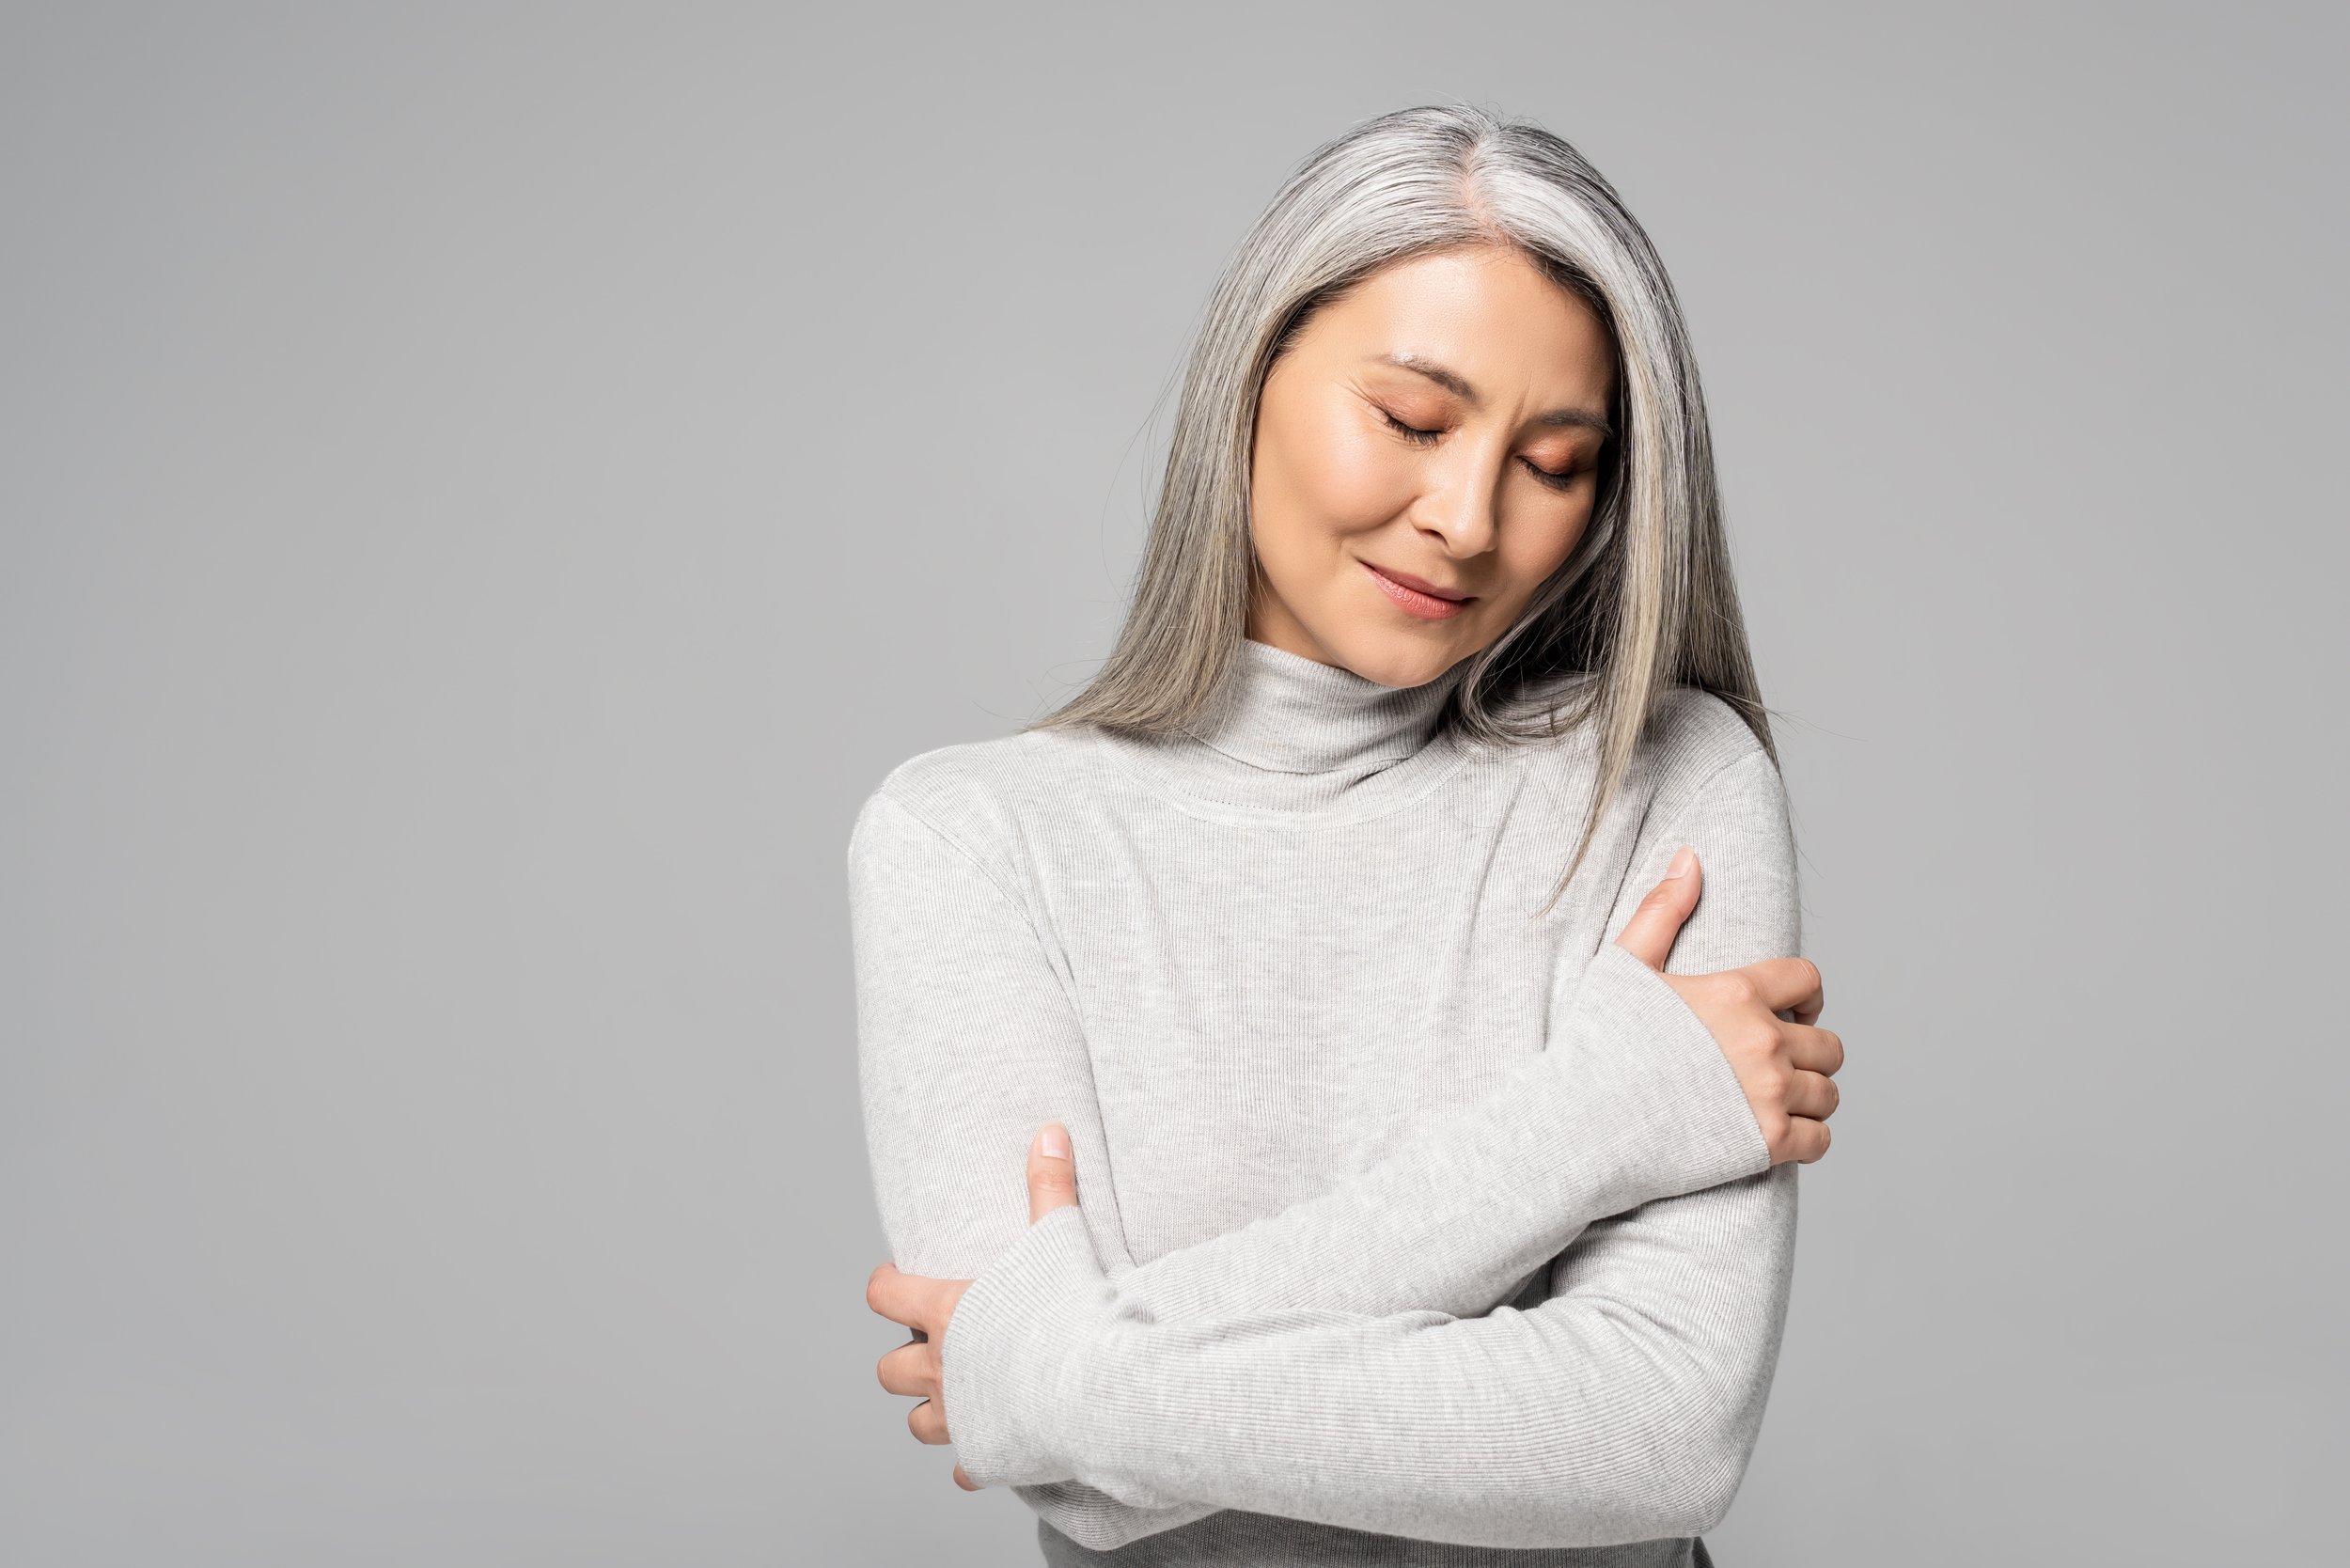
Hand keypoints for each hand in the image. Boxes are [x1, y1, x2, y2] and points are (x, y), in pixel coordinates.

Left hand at [867, 1121, 1080, 1490]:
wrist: (1097, 1391)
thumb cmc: (1072, 1311)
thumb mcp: (1059, 1237)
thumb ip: (1049, 1186)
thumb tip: (1050, 1130)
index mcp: (946, 1312)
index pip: (883, 1295)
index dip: (885, 1285)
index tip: (895, 1280)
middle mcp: (940, 1369)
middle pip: (889, 1370)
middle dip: (904, 1358)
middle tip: (933, 1345)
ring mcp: (960, 1419)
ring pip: (916, 1424)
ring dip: (930, 1410)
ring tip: (958, 1398)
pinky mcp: (985, 1458)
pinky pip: (964, 1469)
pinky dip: (974, 1458)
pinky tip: (995, 1445)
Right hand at [1611, 845, 1844, 1165]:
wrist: (1580, 1122)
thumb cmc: (1596, 1044)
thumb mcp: (1623, 967)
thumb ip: (1662, 912)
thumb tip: (1690, 859)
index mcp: (1737, 993)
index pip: (1808, 980)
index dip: (1809, 995)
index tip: (1796, 1012)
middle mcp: (1763, 1042)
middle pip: (1829, 1045)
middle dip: (1812, 1051)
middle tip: (1784, 1062)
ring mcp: (1768, 1095)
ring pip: (1828, 1093)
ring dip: (1812, 1096)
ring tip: (1783, 1100)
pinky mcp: (1766, 1143)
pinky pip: (1820, 1140)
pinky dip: (1809, 1137)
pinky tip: (1784, 1134)